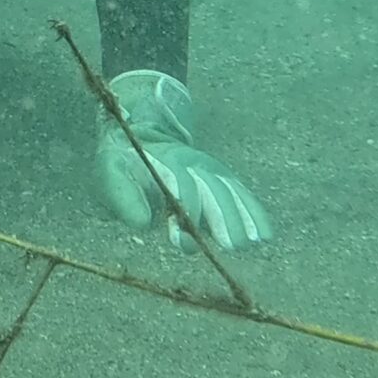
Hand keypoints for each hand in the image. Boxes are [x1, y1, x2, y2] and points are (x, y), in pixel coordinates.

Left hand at [93, 70, 270, 251]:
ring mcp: (210, 170)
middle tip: (232, 244)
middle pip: (212, 190)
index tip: (184, 238)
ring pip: (230, 192)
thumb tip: (142, 222)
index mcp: (164, 162)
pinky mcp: (221, 179)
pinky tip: (265, 235)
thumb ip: (124, 196)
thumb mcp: (111, 174)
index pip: (180, 185)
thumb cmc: (123, 163)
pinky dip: (254, 213)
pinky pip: (241, 195)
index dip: (185, 209)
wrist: (141, 133)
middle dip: (222, 216)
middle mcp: (193, 164)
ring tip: (254, 242)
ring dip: (242, 217)